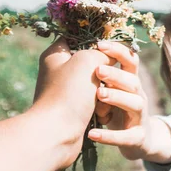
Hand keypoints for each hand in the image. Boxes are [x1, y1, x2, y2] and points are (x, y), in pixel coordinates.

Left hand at [31, 38, 112, 168]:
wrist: (57, 133)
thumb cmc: (69, 93)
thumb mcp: (88, 60)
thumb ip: (104, 53)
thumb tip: (113, 60)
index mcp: (58, 55)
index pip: (81, 37)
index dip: (99, 42)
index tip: (109, 49)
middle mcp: (62, 73)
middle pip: (97, 65)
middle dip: (107, 74)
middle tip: (101, 78)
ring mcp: (72, 96)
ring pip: (103, 88)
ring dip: (108, 94)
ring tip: (100, 99)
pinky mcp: (80, 115)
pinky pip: (101, 107)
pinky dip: (104, 111)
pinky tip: (100, 116)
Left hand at [89, 41, 150, 160]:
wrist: (119, 145)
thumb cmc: (98, 108)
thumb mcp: (99, 84)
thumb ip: (98, 67)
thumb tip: (91, 53)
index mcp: (125, 80)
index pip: (129, 59)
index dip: (118, 50)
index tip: (100, 44)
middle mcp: (134, 96)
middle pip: (132, 80)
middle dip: (117, 74)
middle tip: (98, 71)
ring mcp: (136, 118)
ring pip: (135, 103)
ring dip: (117, 98)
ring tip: (98, 96)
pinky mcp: (136, 138)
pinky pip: (126, 136)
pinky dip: (110, 135)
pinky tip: (92, 133)